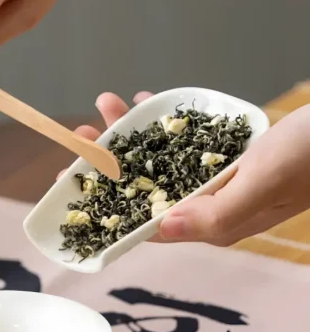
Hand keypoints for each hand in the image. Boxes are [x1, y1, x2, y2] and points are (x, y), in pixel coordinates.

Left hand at [64, 93, 309, 245]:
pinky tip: (146, 103)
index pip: (145, 223)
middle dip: (110, 163)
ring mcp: (218, 179)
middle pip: (145, 189)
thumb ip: (213, 213)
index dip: (105, 206)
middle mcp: (210, 205)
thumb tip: (159, 228)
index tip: (72, 183)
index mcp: (213, 223)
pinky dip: (163, 123)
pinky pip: (184, 142)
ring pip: (161, 161)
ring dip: (132, 135)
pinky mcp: (229, 156)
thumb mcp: (260, 184)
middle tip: (82, 134)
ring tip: (107, 105)